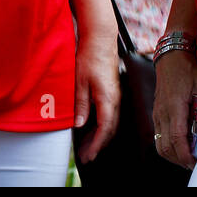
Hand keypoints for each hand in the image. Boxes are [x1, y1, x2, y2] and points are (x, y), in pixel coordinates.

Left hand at [73, 28, 119, 163]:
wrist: (100, 39)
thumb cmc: (89, 58)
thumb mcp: (80, 82)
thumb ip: (81, 105)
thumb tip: (80, 125)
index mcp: (108, 100)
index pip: (105, 130)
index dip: (96, 145)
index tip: (88, 155)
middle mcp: (116, 100)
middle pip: (110, 130)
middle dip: (98, 145)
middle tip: (86, 156)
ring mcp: (116, 96)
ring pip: (111, 123)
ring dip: (100, 136)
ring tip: (87, 146)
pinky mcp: (113, 92)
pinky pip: (110, 114)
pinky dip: (102, 125)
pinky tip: (91, 127)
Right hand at [152, 48, 196, 169]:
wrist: (169, 56)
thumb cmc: (186, 68)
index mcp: (174, 106)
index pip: (177, 138)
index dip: (186, 154)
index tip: (196, 162)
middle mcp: (162, 112)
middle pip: (166, 146)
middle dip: (180, 159)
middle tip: (195, 163)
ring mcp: (157, 113)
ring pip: (160, 144)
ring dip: (173, 155)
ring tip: (188, 158)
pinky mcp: (157, 113)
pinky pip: (158, 136)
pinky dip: (168, 146)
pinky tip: (180, 145)